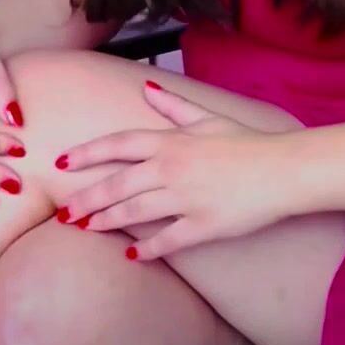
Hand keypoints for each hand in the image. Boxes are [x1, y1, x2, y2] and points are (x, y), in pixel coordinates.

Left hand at [54, 80, 294, 261]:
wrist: (283, 170)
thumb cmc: (247, 142)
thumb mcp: (208, 118)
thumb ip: (173, 106)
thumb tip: (146, 88)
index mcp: (171, 142)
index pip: (118, 145)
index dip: (87, 153)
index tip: (61, 162)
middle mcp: (172, 169)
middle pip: (117, 184)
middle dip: (87, 198)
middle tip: (66, 211)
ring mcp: (186, 199)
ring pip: (134, 212)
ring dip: (107, 221)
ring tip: (86, 228)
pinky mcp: (203, 226)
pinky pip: (168, 240)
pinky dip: (148, 250)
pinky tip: (132, 256)